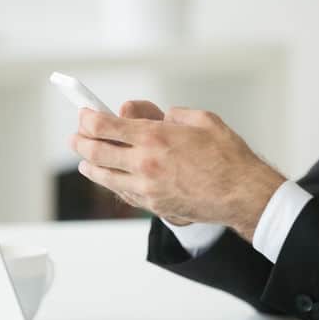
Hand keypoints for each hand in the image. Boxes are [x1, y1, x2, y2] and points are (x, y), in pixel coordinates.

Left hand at [70, 105, 284, 241]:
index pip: (104, 127)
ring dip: (90, 166)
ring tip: (85, 161)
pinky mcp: (154, 205)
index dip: (88, 119)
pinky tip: (111, 179)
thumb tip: (155, 117)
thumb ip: (171, 114)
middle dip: (81, 142)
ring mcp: (146, 188)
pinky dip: (113, 184)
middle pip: (96, 152)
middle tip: (76, 137)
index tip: (84, 115)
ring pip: (104, 177)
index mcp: (154, 137)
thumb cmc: (227, 156)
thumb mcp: (201, 119)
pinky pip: (124, 194)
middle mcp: (144, 163)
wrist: (241, 193)